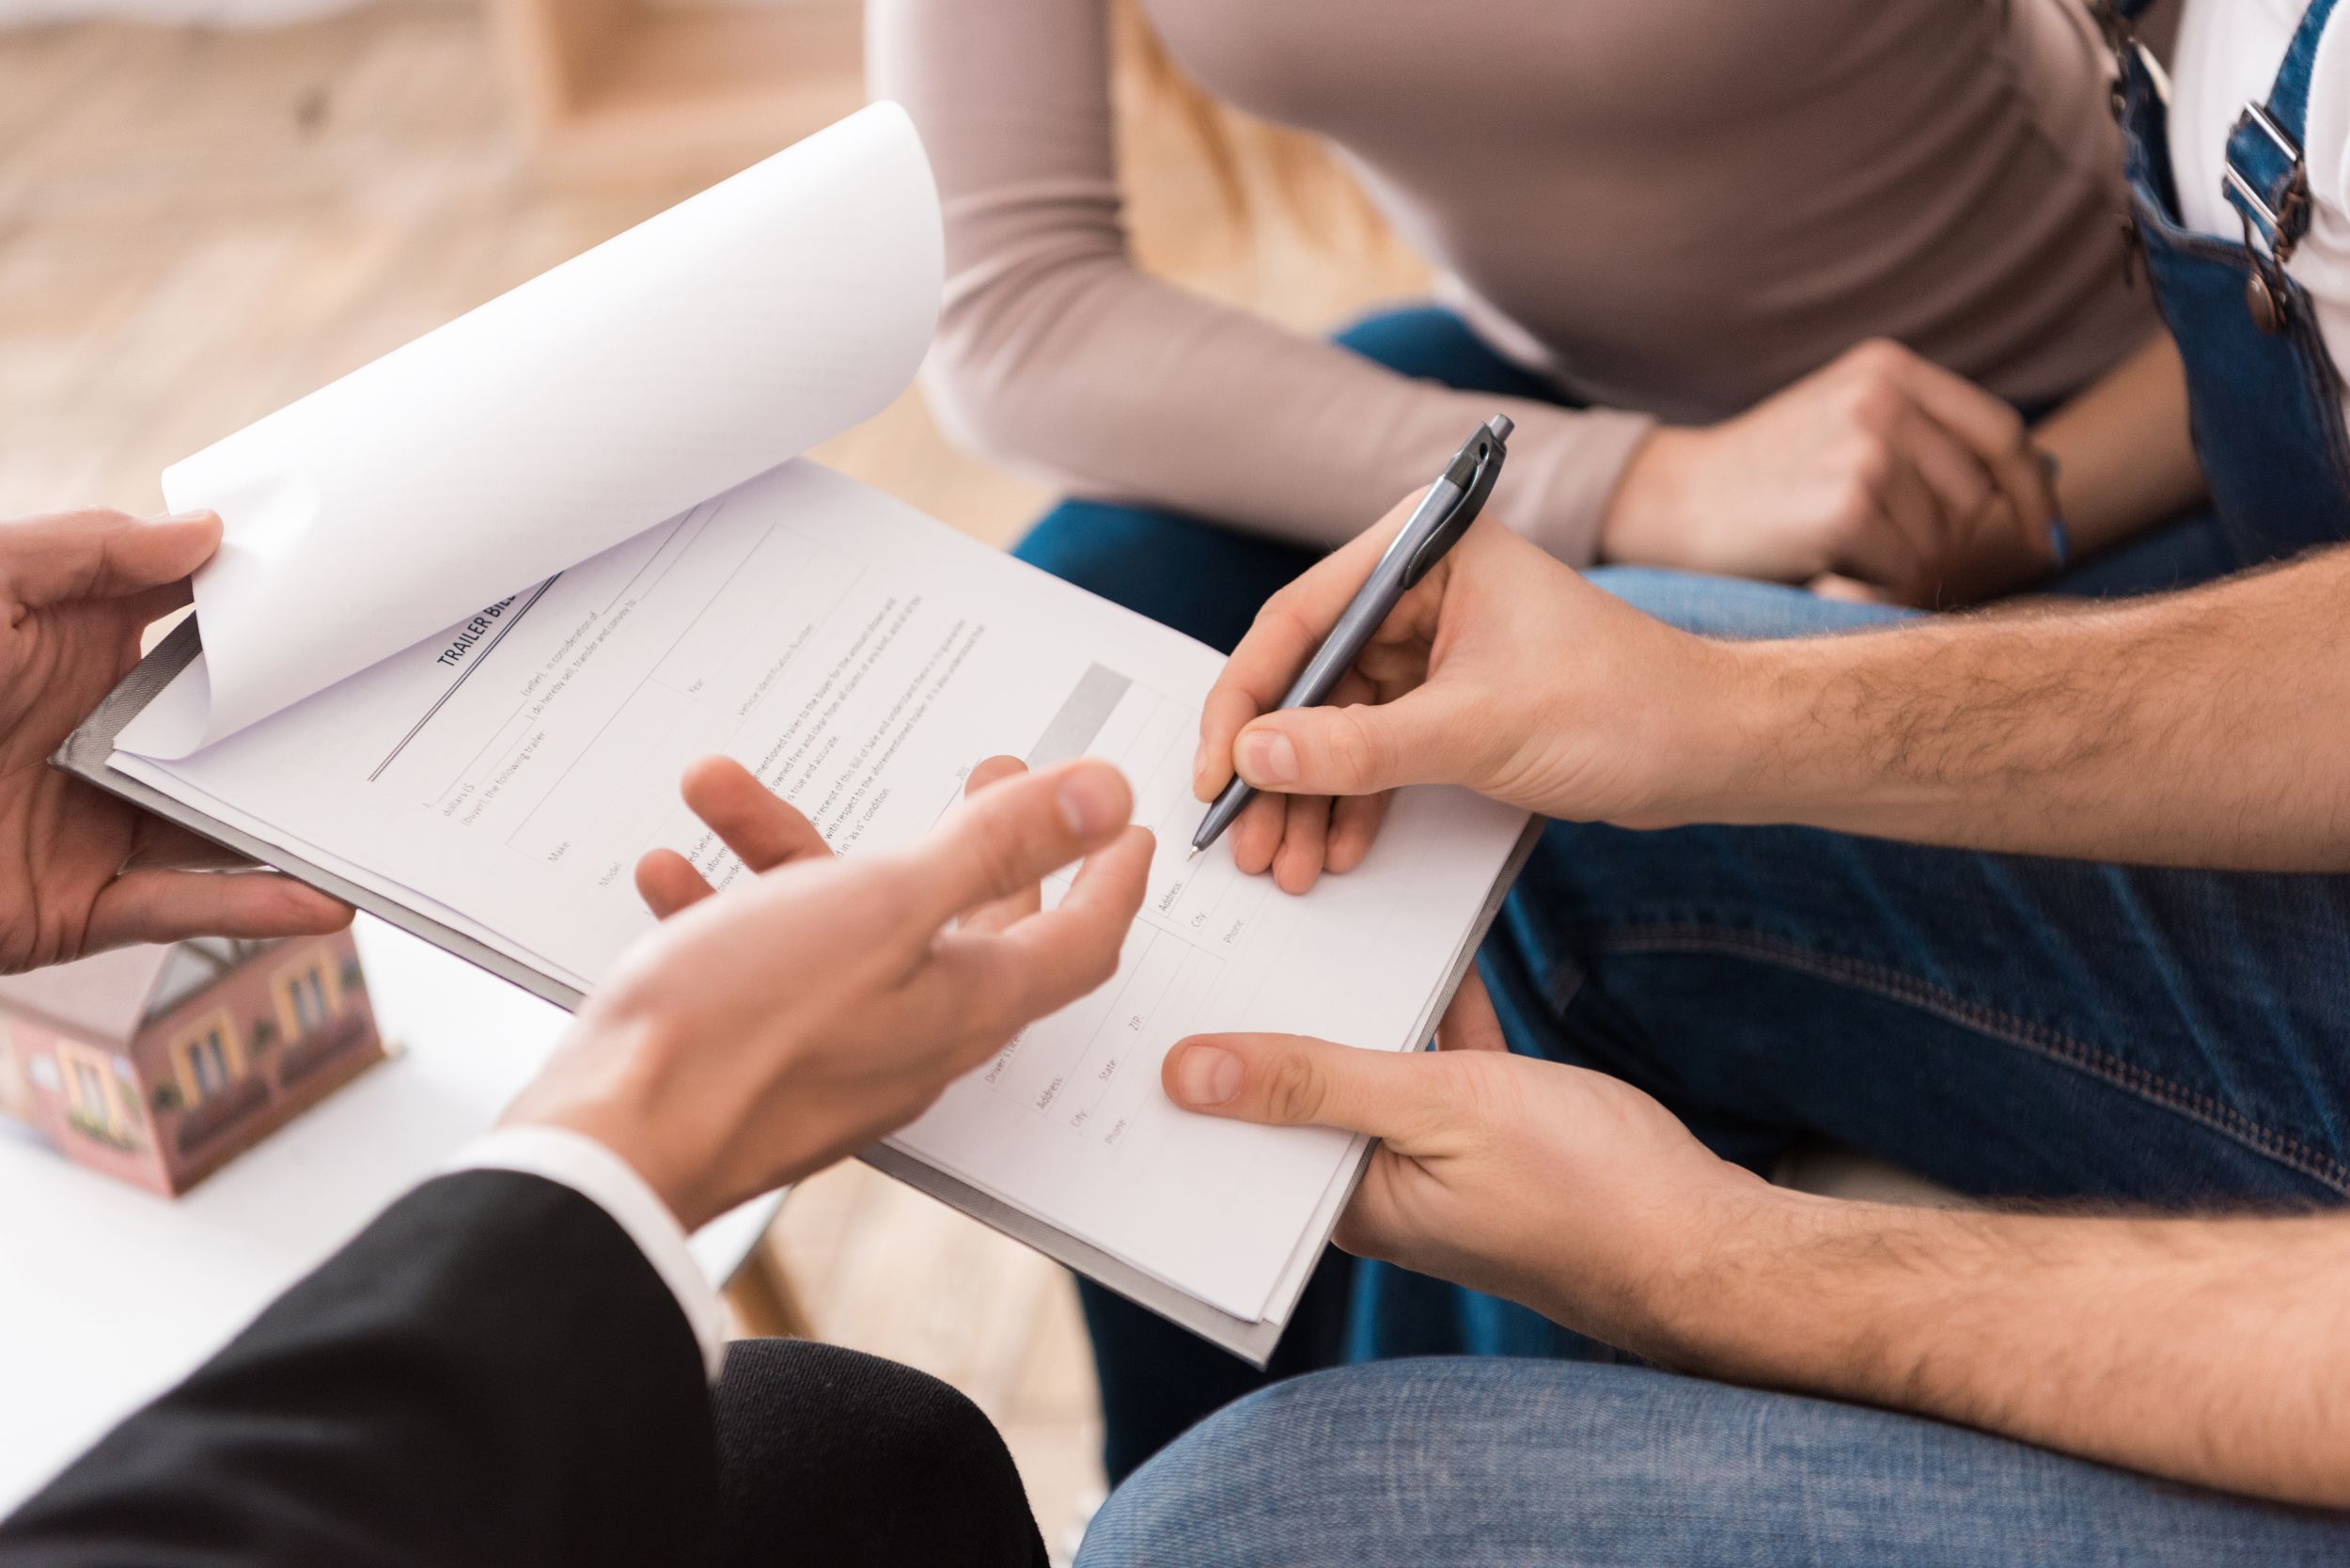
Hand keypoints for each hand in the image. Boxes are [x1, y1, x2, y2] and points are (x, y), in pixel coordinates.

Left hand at [0, 508, 351, 972]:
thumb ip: (85, 554)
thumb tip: (205, 534)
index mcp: (77, 653)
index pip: (199, 630)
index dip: (275, 619)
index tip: (358, 605)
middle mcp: (99, 738)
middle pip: (233, 733)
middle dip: (312, 726)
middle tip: (402, 710)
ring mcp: (94, 825)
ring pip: (225, 826)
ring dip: (305, 824)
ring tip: (390, 815)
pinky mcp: (79, 907)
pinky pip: (183, 909)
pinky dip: (258, 907)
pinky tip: (327, 898)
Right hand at [503, 753, 1152, 1228]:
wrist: (608, 1149)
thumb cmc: (741, 1032)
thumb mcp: (883, 905)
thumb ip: (995, 848)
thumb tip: (1104, 799)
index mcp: (966, 1004)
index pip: (1078, 942)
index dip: (1109, 878)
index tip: (1128, 829)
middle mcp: (915, 1039)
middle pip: (971, 931)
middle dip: (976, 847)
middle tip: (983, 776)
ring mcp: (836, 1058)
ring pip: (841, 931)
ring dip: (791, 851)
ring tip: (725, 790)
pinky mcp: (759, 1069)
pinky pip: (761, 971)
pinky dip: (726, 910)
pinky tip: (672, 871)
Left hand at [1161, 975, 1781, 1358]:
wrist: (1706, 1240)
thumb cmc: (1583, 1191)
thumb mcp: (1437, 1111)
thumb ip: (1314, 1082)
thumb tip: (1188, 1071)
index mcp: (1343, 1202)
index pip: (1241, 1130)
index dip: (1199, 1065)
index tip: (1151, 985)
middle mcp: (1374, 1182)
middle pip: (1295, 1085)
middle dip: (1265, 1011)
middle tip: (1216, 916)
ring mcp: (1429, 1150)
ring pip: (1366, 1052)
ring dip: (1349, 991)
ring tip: (1294, 901)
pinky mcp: (1483, 1120)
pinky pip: (1432, 1043)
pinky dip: (1426, 994)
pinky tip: (1413, 929)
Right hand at [1196, 503, 1735, 887]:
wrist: (1716, 748)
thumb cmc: (1625, 708)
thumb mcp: (1476, 731)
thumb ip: (1357, 748)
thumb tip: (1253, 757)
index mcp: (1426, 552)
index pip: (1298, 620)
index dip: (1245, 702)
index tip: (1215, 773)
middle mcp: (1422, 587)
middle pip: (1308, 679)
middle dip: (1276, 768)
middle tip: (1245, 839)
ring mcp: (1435, 645)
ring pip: (1337, 723)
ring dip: (1309, 795)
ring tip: (1285, 863)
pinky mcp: (1452, 697)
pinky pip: (1376, 747)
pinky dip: (1354, 799)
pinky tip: (1337, 849)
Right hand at [1600, 340, 2061, 606]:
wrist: (1675, 502)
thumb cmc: (1764, 479)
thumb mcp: (1845, 425)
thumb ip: (1925, 439)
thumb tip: (2041, 487)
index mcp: (1889, 368)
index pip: (2000, 433)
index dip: (2030, 493)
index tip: (2042, 539)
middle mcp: (1883, 398)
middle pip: (1976, 496)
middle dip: (1951, 543)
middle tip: (1896, 560)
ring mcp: (1866, 449)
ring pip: (1944, 540)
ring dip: (1907, 567)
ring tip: (1845, 555)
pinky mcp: (1846, 506)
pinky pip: (1907, 569)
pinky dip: (1878, 586)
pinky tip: (1832, 570)